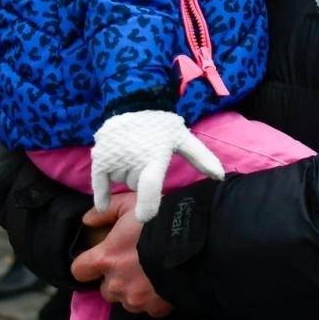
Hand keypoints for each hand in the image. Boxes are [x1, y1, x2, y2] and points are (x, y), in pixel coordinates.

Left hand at [72, 192, 172, 316]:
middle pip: (105, 289)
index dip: (87, 265)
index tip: (100, 259)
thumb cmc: (160, 220)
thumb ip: (106, 211)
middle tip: (133, 265)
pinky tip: (164, 285)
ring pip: (127, 300)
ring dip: (134, 291)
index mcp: (106, 258)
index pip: (79, 271)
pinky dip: (155, 300)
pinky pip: (149, 308)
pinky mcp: (156, 307)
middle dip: (115, 279)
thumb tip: (87, 221)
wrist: (195, 241)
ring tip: (151, 275)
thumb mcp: (131, 204)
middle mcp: (117, 283)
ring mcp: (137, 298)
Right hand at [90, 110, 224, 222]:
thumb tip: (220, 177)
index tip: (145, 218)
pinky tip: (102, 206)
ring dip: (125, 174)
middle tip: (143, 159)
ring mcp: (115, 158)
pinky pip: (99, 182)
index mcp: (154, 158)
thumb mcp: (182, 138)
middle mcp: (133, 159)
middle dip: (140, 178)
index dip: (148, 203)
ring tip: (131, 155)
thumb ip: (200, 158)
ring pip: (120, 181)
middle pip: (136, 186)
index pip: (150, 186)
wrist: (134, 101)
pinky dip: (101, 194)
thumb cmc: (160, 125)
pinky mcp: (100, 157)